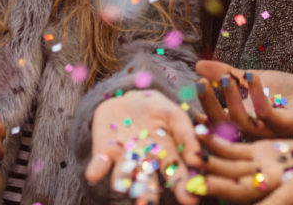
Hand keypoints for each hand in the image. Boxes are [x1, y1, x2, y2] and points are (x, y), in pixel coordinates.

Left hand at [85, 89, 203, 204]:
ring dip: (121, 181)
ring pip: (123, 174)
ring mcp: (123, 159)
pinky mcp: (103, 151)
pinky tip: (94, 174)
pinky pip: (99, 163)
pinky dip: (97, 168)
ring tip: (121, 187)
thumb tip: (197, 158)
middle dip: (148, 195)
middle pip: (148, 183)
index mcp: (167, 157)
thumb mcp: (175, 116)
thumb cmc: (158, 110)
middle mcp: (145, 164)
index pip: (176, 175)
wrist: (129, 98)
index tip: (190, 200)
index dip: (182, 186)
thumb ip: (186, 135)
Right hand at [196, 60, 292, 140]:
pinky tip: (252, 75)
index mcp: (241, 123)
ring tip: (227, 76)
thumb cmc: (285, 95)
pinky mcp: (285, 126)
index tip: (189, 94)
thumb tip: (198, 64)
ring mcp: (267, 132)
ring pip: (241, 122)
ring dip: (231, 98)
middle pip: (222, 125)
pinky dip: (257, 95)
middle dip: (209, 104)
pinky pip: (266, 115)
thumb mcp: (251, 81)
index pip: (214, 122)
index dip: (199, 111)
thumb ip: (227, 74)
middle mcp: (251, 132)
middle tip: (200, 82)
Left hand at [199, 136, 292, 204]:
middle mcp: (275, 181)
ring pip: (231, 168)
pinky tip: (197, 129)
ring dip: (209, 162)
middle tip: (194, 185)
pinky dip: (215, 141)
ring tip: (187, 154)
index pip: (277, 201)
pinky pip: (233, 149)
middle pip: (242, 188)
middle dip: (218, 186)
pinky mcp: (261, 153)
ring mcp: (265, 167)